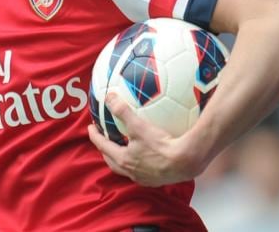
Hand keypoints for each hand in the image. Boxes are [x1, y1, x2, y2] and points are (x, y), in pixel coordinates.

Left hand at [87, 93, 201, 186]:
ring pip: (127, 169)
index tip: (91, 128)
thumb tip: (109, 97)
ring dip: (122, 159)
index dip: (95, 136)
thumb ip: (122, 111)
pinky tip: (146, 156)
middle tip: (104, 140)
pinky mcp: (158, 180)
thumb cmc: (161, 145)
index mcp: (123, 160)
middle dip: (105, 150)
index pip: (102, 146)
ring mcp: (145, 178)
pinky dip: (138, 164)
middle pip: (112, 161)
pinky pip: (143, 172)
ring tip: (123, 148)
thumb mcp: (138, 125)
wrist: (187, 162)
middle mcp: (132, 172)